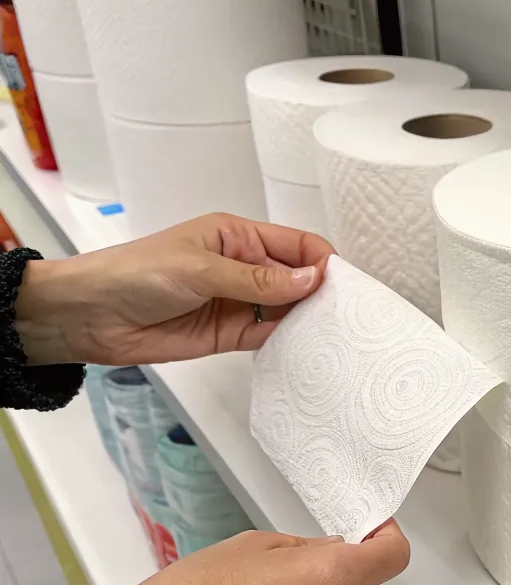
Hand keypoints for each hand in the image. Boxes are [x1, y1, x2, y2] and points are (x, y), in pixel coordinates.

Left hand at [14, 213, 335, 365]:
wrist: (91, 316)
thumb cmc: (137, 274)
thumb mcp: (201, 269)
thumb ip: (258, 279)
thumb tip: (312, 279)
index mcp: (239, 237)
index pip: (296, 244)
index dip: (320, 261)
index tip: (340, 284)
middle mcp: (245, 267)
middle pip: (298, 278)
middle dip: (321, 293)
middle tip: (344, 315)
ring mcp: (240, 302)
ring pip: (288, 309)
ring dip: (307, 320)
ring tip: (332, 334)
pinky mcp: (231, 335)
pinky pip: (270, 335)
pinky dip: (288, 341)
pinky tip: (305, 347)